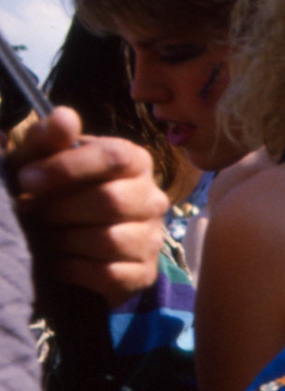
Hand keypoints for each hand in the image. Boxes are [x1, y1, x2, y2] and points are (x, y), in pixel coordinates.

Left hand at [8, 107, 168, 299]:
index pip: (115, 157)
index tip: (26, 180)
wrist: (65, 240)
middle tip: (31, 213)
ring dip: (64, 240)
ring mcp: (152, 237)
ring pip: (111, 240)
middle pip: (112, 201)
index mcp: (135, 161)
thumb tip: (65, 117)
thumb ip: (49, 139)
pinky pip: (110, 274)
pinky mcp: (144, 272)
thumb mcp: (42, 161)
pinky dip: (74, 268)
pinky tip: (57, 261)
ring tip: (44, 237)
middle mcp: (153, 198)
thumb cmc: (54, 191)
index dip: (68, 167)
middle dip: (60, 209)